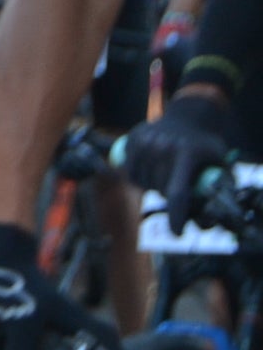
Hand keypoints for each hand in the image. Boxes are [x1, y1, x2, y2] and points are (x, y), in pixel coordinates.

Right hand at [120, 88, 238, 231]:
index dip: (176, 217)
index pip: (177, 192)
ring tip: (162, 178)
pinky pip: (129, 171)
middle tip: (175, 190)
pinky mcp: (132, 139)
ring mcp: (145, 142)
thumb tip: (212, 218)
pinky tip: (149, 171)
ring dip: (150, 187)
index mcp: (187, 153)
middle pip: (158, 189)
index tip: (177, 233)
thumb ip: (219, 186)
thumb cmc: (205, 146)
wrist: (187, 116)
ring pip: (140, 182)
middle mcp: (163, 147)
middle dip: (166, 196)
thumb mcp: (220, 161)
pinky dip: (137, 178)